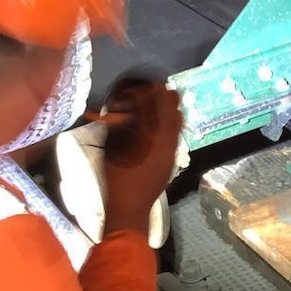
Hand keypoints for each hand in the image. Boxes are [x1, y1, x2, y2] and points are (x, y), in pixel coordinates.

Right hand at [102, 81, 181, 235]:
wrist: (131, 207)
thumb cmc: (116, 179)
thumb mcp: (113, 150)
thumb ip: (119, 128)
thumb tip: (121, 110)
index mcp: (148, 136)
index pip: (153, 105)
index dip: (149, 91)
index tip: (146, 82)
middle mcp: (165, 139)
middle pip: (170, 109)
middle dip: (163, 96)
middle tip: (157, 86)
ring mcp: (171, 149)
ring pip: (177, 120)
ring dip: (170, 107)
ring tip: (164, 97)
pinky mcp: (172, 157)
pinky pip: (177, 133)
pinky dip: (173, 122)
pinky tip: (167, 119)